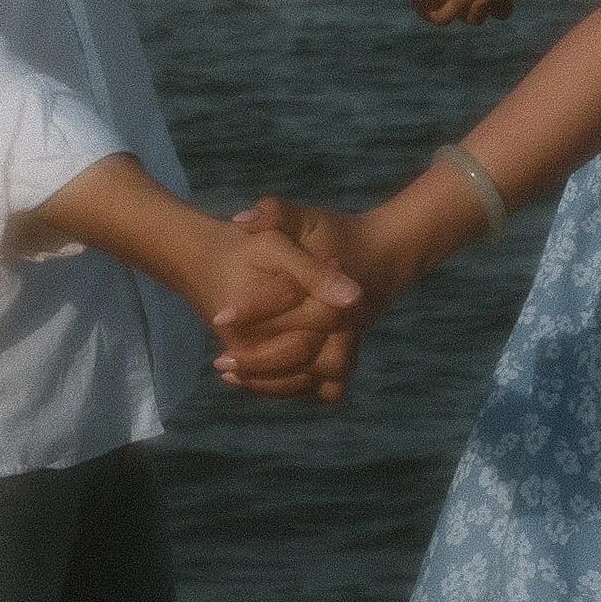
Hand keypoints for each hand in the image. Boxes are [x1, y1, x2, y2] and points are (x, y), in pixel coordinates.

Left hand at [215, 199, 395, 400]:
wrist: (381, 256)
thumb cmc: (335, 235)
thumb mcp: (304, 217)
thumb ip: (274, 214)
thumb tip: (238, 219)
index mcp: (333, 283)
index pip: (288, 299)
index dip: (251, 310)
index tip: (219, 317)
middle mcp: (347, 317)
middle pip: (301, 349)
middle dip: (259, 359)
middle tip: (221, 360)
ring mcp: (352, 341)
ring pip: (313, 376)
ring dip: (273, 381)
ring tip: (232, 374)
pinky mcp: (351, 356)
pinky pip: (325, 387)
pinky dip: (295, 388)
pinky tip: (258, 381)